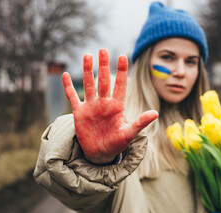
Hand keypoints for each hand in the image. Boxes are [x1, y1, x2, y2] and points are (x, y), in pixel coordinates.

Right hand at [62, 49, 158, 163]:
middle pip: (104, 80)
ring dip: (88, 71)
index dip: (121, 71)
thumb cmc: (117, 143)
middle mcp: (104, 103)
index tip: (123, 56)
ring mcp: (91, 106)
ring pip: (89, 85)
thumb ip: (140, 122)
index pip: (120, 85)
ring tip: (87, 55)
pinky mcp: (79, 113)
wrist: (101, 153)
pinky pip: (72, 97)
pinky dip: (68, 87)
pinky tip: (65, 75)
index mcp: (117, 106)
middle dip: (104, 66)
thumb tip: (156, 113)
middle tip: (103, 50)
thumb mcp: (129, 133)